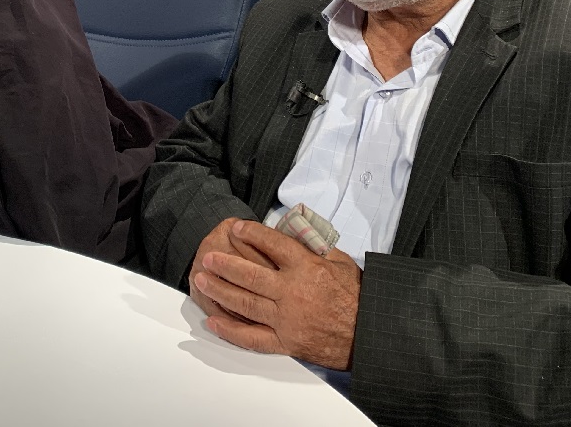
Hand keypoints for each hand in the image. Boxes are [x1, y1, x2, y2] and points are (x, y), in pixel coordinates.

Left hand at [192, 219, 361, 369]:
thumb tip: (293, 233)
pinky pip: (252, 337)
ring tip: (201, 281)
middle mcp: (292, 292)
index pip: (272, 244)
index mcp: (307, 268)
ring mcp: (286, 319)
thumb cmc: (358, 298)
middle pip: (249, 275)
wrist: (369, 334)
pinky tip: (214, 321)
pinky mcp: (286, 342)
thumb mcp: (341, 262)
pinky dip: (230, 330)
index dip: (251, 233)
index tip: (236, 228)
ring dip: (219, 291)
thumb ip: (315, 248)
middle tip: (208, 258)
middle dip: (224, 264)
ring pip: (244, 303)